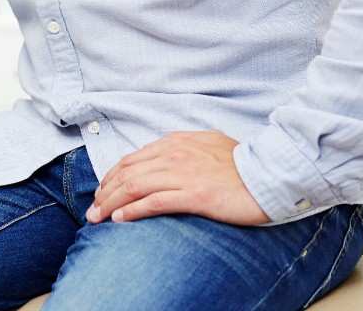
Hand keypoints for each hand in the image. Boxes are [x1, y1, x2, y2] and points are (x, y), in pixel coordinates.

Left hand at [88, 131, 267, 225]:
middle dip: (104, 192)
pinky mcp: (195, 195)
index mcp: (175, 142)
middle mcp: (174, 155)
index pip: (131, 159)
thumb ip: (182, 148)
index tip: (102, 191)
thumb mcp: (206, 145)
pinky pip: (154, 202)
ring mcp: (183, 174)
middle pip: (126, 173)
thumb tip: (161, 157)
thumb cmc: (242, 165)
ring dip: (111, 203)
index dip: (111, 176)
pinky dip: (133, 210)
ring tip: (98, 217)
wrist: (270, 175)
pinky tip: (120, 219)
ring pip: (134, 187)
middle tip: (92, 210)